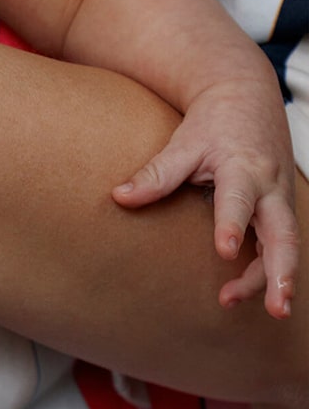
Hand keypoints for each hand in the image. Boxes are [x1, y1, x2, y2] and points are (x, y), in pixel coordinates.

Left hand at [113, 77, 298, 318]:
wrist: (247, 96)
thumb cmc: (212, 123)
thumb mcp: (183, 143)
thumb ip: (156, 174)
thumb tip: (119, 197)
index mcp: (242, 167)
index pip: (238, 200)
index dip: (231, 225)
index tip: (224, 251)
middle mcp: (270, 186)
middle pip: (283, 233)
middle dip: (281, 271)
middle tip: (276, 306)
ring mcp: (281, 199)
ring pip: (288, 244)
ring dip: (281, 278)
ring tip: (272, 312)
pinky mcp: (281, 208)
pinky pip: (282, 242)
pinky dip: (275, 268)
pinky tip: (259, 294)